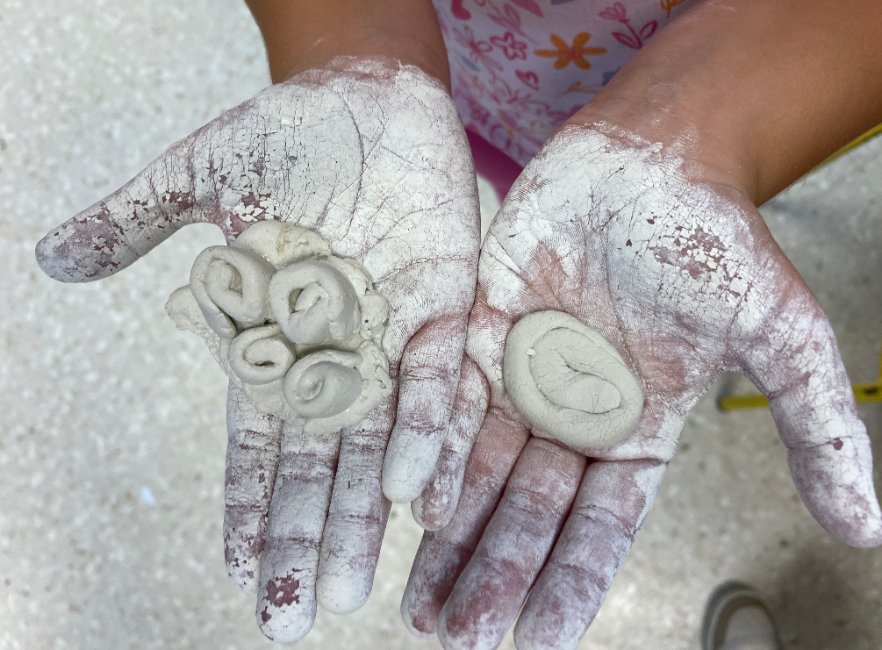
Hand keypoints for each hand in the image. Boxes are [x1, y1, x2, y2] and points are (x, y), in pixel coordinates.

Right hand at [36, 57, 479, 641]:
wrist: (367, 91)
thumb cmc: (286, 132)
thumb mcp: (199, 174)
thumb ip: (136, 222)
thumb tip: (51, 258)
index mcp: (277, 338)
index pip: (257, 442)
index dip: (248, 509)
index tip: (240, 577)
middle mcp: (335, 353)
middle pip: (316, 464)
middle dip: (303, 538)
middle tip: (294, 619)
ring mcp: (392, 335)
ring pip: (378, 442)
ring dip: (363, 515)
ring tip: (351, 587)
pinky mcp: (445, 303)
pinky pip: (441, 377)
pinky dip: (430, 432)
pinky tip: (418, 498)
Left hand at [400, 122, 881, 649]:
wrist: (651, 158)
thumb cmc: (715, 240)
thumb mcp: (780, 333)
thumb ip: (812, 426)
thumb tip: (867, 528)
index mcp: (636, 431)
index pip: (600, 526)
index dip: (571, 582)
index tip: (538, 642)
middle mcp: (572, 416)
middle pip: (529, 511)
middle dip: (496, 573)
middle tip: (460, 639)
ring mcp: (521, 376)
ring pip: (478, 468)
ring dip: (451, 534)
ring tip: (421, 601)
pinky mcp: (479, 329)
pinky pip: (448, 398)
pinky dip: (431, 445)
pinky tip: (412, 498)